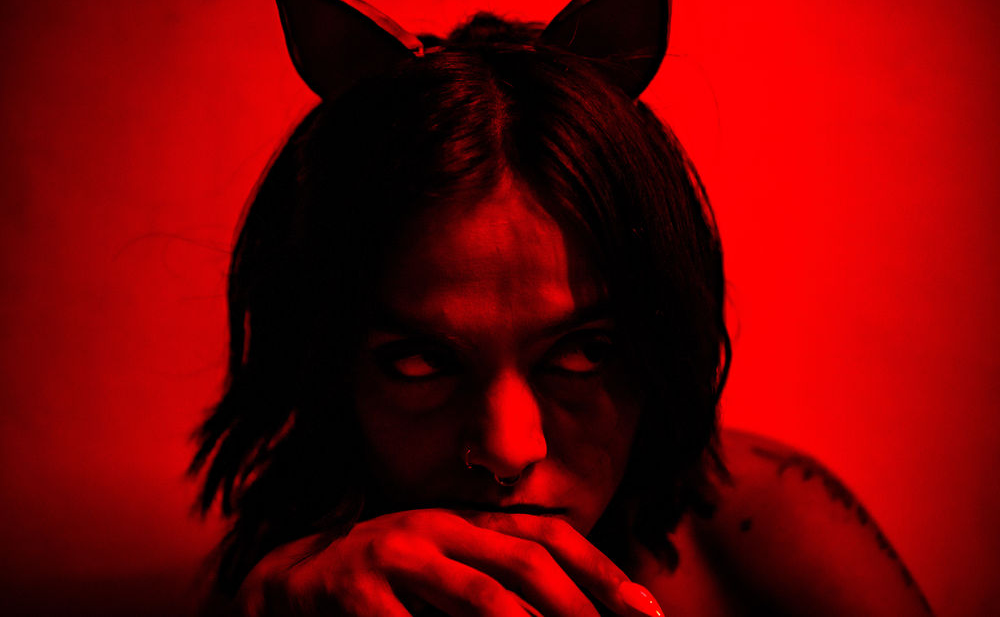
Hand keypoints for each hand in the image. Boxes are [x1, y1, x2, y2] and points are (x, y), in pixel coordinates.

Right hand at [232, 509, 664, 616]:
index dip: (602, 571)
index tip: (649, 612)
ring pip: (482, 598)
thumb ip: (495, 580)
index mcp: (462, 522)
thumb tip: (574, 608)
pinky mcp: (353, 593)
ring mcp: (393, 555)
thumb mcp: (443, 573)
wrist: (286, 585)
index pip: (548, 535)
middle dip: (580, 607)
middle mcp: (435, 527)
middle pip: (525, 562)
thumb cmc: (382, 586)